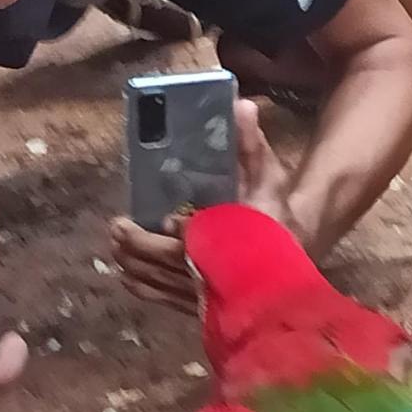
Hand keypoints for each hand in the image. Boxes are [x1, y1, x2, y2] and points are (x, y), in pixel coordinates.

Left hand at [111, 99, 299, 313]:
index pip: (208, 238)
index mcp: (239, 238)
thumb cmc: (275, 214)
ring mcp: (209, 292)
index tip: (168, 219)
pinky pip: (164, 299)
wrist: (293, 256)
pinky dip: (142, 286)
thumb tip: (243, 104)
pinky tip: (128, 272)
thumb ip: (251, 145)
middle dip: (140, 244)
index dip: (185, 232)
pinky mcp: (202, 306)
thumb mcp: (267, 177)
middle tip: (119, 226)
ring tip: (117, 244)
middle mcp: (221, 270)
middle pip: (171, 263)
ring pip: (162, 282)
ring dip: (134, 263)